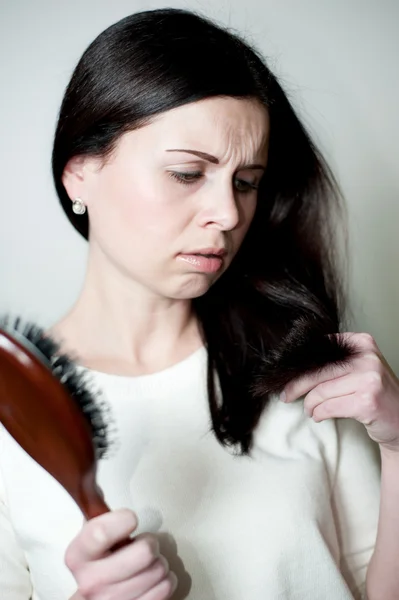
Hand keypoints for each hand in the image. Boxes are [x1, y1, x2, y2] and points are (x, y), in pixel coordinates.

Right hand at [65, 509, 176, 599]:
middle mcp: (91, 582)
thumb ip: (98, 515)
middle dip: (150, 544)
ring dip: (160, 564)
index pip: (99, 533)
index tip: (130, 518)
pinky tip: (154, 579)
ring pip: (159, 570)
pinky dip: (166, 581)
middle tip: (143, 546)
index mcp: (78, 556)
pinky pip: (165, 590)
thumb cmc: (97, 565)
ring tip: (148, 564)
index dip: (122, 521)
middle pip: (144, 552)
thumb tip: (95, 477)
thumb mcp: (90, 540)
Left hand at [281, 333, 398, 452]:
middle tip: (286, 395)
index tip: (287, 375)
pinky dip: (319, 414)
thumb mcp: (358, 368)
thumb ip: (334, 363)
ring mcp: (369, 379)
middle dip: (297, 385)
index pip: (321, 350)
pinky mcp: (367, 401)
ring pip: (321, 391)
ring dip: (310, 404)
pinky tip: (319, 416)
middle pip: (318, 370)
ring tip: (310, 410)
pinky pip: (329, 407)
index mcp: (361, 343)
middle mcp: (366, 357)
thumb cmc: (374, 393)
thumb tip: (295, 367)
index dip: (301, 365)